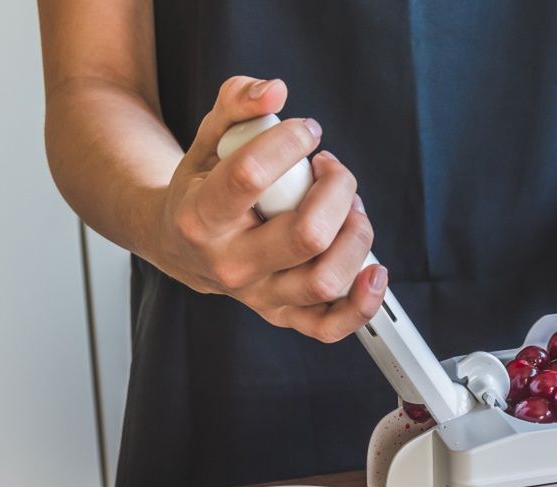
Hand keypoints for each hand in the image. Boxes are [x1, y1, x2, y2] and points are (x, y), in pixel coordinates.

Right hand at [153, 76, 385, 341]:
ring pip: (326, 279)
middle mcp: (231, 265)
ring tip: (349, 207)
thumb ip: (236, 102)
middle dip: (337, 189)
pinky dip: (362, 303)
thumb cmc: (202, 189)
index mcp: (201, 218)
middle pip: (306, 235)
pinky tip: (374, 269)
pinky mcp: (284, 314)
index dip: (290, 141)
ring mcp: (260, 295)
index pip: (251, 177)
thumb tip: (274, 90)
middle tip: (331, 169)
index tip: (306, 131)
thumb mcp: (208, 138)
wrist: (182, 245)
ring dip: (355, 234)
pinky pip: (330, 326)